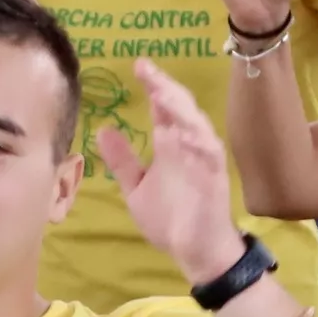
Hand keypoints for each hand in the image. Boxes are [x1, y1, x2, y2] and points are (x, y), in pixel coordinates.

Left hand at [103, 64, 243, 286]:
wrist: (195, 251)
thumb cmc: (170, 219)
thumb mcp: (136, 188)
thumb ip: (122, 160)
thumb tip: (103, 129)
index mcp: (169, 145)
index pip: (161, 108)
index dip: (152, 85)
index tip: (137, 65)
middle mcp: (186, 145)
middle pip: (178, 107)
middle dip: (164, 86)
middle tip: (146, 69)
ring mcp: (202, 158)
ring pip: (195, 124)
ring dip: (180, 108)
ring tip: (161, 93)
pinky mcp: (214, 176)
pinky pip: (210, 153)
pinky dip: (199, 140)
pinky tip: (185, 132)